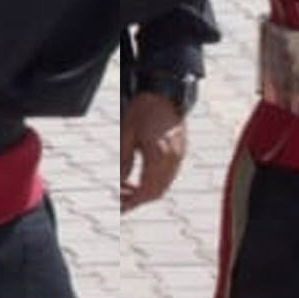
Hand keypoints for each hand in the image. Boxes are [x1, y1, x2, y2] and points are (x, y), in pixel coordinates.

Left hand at [120, 91, 189, 210]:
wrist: (165, 91)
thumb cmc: (144, 108)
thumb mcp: (127, 133)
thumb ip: (124, 160)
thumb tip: (117, 183)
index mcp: (159, 155)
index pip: (146, 190)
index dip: (131, 202)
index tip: (118, 207)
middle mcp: (173, 159)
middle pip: (157, 192)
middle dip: (138, 200)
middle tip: (119, 201)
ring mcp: (179, 155)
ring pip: (163, 186)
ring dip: (146, 192)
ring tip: (126, 188)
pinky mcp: (180, 151)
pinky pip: (168, 176)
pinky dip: (154, 182)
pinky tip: (139, 178)